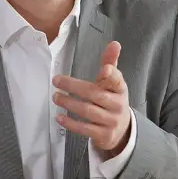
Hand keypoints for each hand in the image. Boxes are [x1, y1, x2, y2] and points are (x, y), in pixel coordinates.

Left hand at [53, 40, 132, 157]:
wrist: (121, 130)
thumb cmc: (112, 100)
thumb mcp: (114, 83)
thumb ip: (110, 63)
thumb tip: (114, 43)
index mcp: (120, 89)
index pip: (116, 80)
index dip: (110, 75)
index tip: (103, 70)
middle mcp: (117, 105)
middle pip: (94, 94)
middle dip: (74, 87)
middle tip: (56, 82)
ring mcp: (111, 121)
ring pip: (88, 111)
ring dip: (69, 104)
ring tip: (56, 97)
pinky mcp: (103, 135)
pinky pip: (85, 129)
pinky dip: (70, 123)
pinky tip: (59, 117)